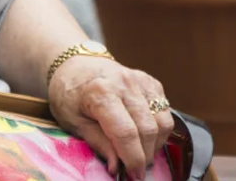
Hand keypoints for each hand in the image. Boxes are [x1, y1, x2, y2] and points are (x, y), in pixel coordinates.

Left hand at [47, 56, 173, 180]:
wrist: (73, 65)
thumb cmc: (69, 93)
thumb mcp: (73, 121)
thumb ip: (98, 143)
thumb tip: (116, 167)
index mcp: (101, 92)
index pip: (126, 133)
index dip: (133, 159)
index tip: (134, 175)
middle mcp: (124, 84)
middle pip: (148, 129)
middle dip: (145, 155)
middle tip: (135, 169)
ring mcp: (140, 81)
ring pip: (162, 122)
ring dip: (155, 144)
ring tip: (140, 151)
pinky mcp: (150, 82)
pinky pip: (165, 111)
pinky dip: (159, 128)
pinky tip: (143, 133)